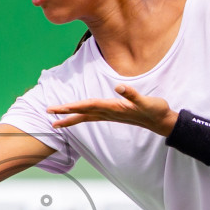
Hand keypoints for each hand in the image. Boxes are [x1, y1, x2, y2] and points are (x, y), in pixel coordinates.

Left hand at [47, 85, 178, 136]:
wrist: (161, 122)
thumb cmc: (154, 110)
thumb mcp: (145, 101)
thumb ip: (132, 94)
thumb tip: (119, 87)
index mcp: (113, 108)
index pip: (89, 105)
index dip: (73, 106)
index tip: (59, 107)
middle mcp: (109, 113)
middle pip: (82, 113)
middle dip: (65, 113)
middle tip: (47, 113)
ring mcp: (110, 115)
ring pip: (85, 116)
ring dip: (70, 118)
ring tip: (55, 122)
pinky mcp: (113, 115)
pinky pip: (92, 116)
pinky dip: (81, 116)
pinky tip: (77, 115)